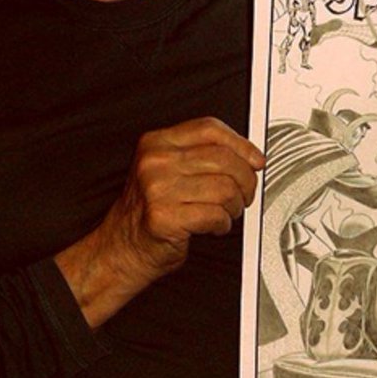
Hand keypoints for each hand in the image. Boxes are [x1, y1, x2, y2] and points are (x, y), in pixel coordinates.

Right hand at [55, 118, 263, 326]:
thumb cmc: (148, 211)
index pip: (209, 129)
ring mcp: (158, 189)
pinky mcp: (165, 217)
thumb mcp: (164, 169)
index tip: (255, 159)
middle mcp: (155, 161)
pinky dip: (223, 223)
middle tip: (245, 193)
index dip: (241, 144)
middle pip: (223, 159)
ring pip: (224, 188)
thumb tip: (245, 153)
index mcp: (156, 143)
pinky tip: (215, 225)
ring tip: (226, 212)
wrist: (121, 248)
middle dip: (245, 180)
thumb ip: (197, 155)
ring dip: (234, 206)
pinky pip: (215, 215)